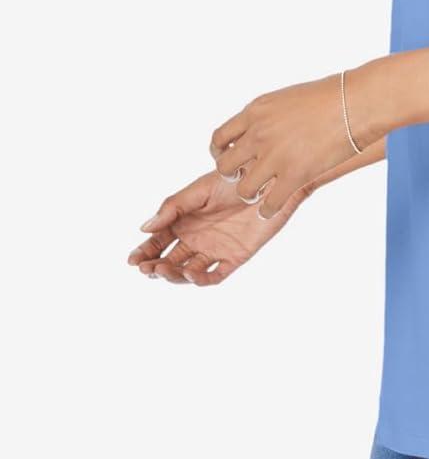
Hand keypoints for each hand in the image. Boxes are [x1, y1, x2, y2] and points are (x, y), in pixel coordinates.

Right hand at [127, 167, 310, 284]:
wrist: (267, 181)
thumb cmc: (232, 179)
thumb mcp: (199, 189)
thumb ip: (172, 208)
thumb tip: (144, 228)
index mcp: (185, 221)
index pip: (158, 242)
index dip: (144, 252)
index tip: (132, 260)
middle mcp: (197, 238)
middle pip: (170, 260)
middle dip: (155, 267)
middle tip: (146, 268)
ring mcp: (215, 249)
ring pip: (188, 271)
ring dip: (173, 275)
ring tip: (163, 270)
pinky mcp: (235, 257)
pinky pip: (215, 274)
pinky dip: (200, 279)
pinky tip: (190, 273)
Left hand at [207, 70, 366, 220]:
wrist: (355, 102)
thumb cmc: (329, 96)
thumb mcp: (286, 98)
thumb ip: (267, 116)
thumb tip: (260, 130)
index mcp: (255, 111)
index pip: (219, 138)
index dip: (219, 153)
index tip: (229, 158)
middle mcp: (259, 133)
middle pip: (225, 166)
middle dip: (231, 175)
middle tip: (244, 177)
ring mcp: (275, 156)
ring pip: (243, 189)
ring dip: (250, 194)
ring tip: (260, 194)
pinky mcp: (294, 175)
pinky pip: (268, 203)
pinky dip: (267, 209)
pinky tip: (272, 208)